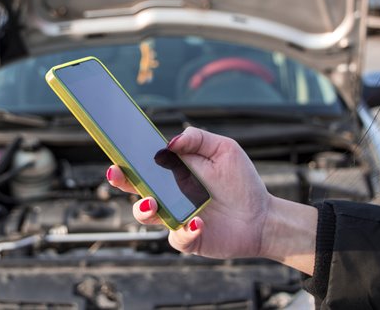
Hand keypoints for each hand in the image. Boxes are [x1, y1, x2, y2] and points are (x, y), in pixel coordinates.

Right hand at [107, 126, 270, 258]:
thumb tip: (170, 142)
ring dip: (143, 209)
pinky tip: (198, 221)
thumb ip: (198, 139)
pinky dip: (185, 230)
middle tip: (117, 173)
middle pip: (134, 188)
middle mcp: (167, 194)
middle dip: (121, 181)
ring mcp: (174, 217)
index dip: (126, 157)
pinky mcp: (187, 239)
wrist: (262, 217)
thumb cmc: (240, 182)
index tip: (116, 151)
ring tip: (153, 203)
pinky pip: (177, 238)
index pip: (143, 163)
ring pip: (145, 216)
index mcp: (172, 171)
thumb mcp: (224, 150)